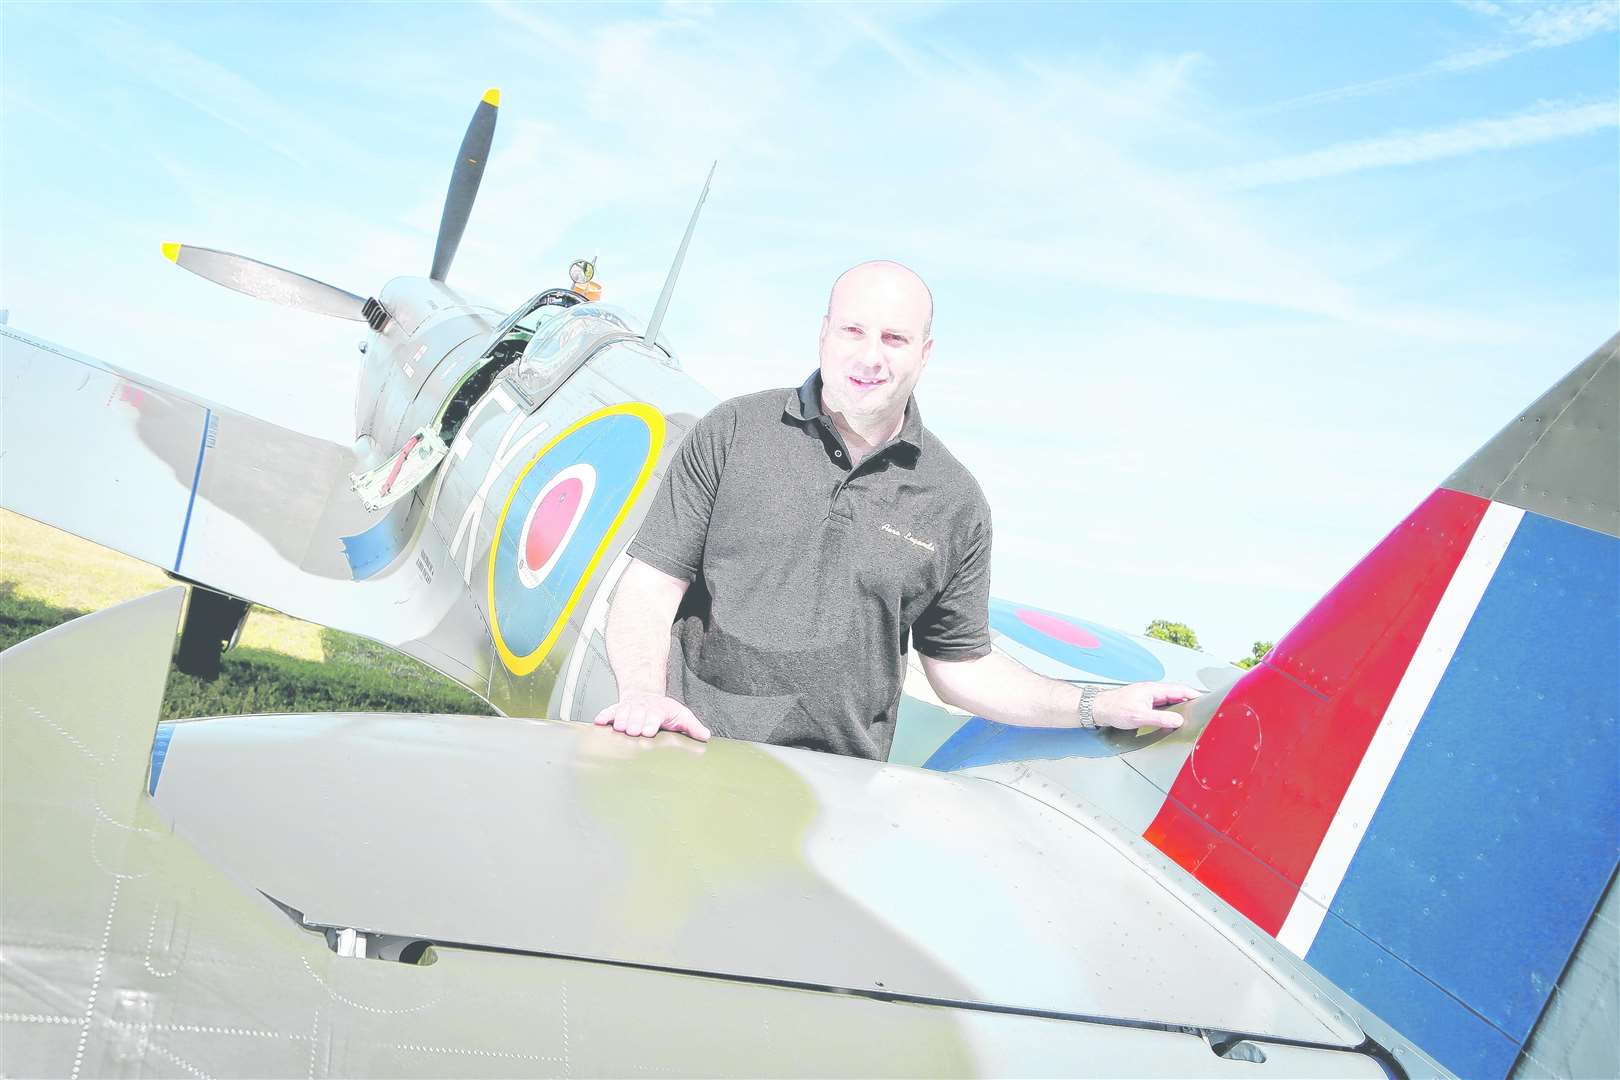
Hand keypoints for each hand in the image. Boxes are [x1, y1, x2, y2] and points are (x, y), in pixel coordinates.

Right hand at [592, 691, 710, 741]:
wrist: (645, 695)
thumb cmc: (664, 710)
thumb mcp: (681, 715)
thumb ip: (692, 726)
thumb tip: (705, 736)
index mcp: (659, 710)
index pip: (654, 716)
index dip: (651, 723)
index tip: (648, 731)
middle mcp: (642, 708)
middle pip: (637, 715)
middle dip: (635, 723)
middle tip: (633, 731)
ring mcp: (628, 708)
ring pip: (622, 713)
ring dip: (620, 720)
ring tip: (619, 728)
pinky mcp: (617, 710)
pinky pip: (609, 711)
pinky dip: (604, 716)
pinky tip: (599, 721)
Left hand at [1093, 682, 1200, 730]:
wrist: (1097, 708)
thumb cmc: (1115, 709)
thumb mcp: (1140, 716)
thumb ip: (1160, 719)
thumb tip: (1178, 720)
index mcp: (1153, 689)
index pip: (1179, 690)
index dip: (1193, 694)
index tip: (1204, 700)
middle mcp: (1151, 690)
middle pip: (1175, 694)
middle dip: (1188, 700)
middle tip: (1200, 710)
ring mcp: (1147, 696)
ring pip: (1168, 699)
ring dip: (1179, 705)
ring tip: (1189, 714)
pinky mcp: (1143, 702)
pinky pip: (1161, 704)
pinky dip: (1170, 709)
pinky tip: (1171, 717)